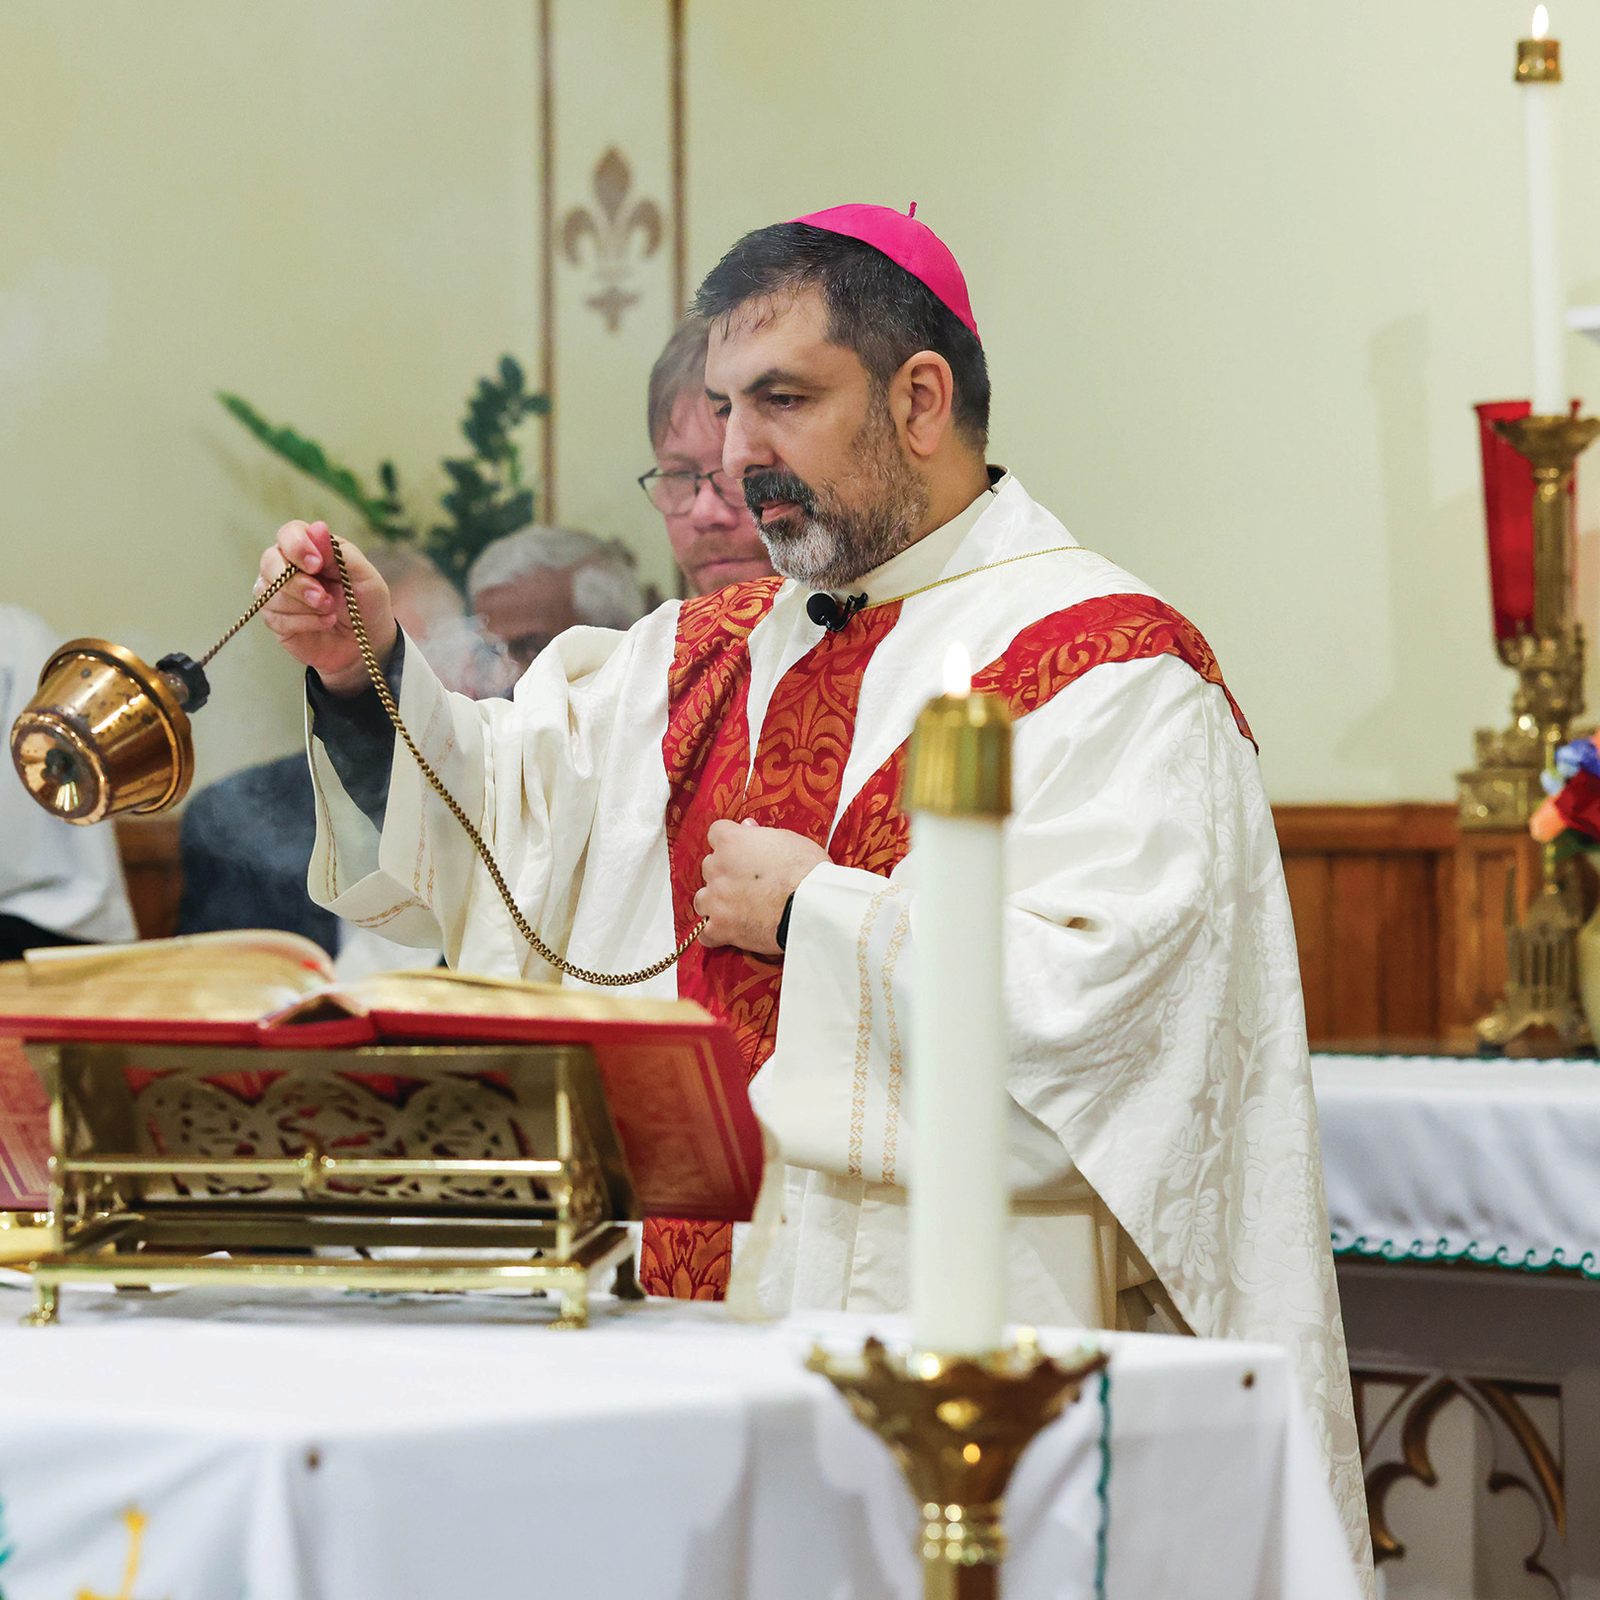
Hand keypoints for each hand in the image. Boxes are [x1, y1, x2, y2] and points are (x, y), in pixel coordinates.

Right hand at [258, 520, 395, 695]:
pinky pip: (275, 617)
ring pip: (270, 592)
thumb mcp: (364, 578)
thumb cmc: (366, 604)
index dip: (297, 546)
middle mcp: (287, 566)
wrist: (367, 643)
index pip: (288, 533)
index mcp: (310, 548)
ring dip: (305, 606)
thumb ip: (340, 554)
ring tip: (331, 612)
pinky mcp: (276, 619)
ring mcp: (277, 592)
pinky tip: (324, 623)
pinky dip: (304, 622)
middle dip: (298, 583)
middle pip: (270, 561)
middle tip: (325, 598)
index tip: (316, 565)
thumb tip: (317, 527)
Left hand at [695, 819, 827, 955]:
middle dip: (725, 873)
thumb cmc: (807, 872)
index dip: (730, 843)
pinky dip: (716, 933)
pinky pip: (706, 933)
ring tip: (737, 908)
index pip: (716, 833)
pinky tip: (729, 931)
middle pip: (709, 867)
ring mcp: (716, 900)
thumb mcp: (789, 841)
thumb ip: (761, 835)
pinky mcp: (721, 928)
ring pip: (702, 899)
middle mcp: (718, 868)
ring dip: (716, 902)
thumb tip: (747, 828)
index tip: (740, 851)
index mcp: (732, 842)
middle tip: (747, 882)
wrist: (812, 908)